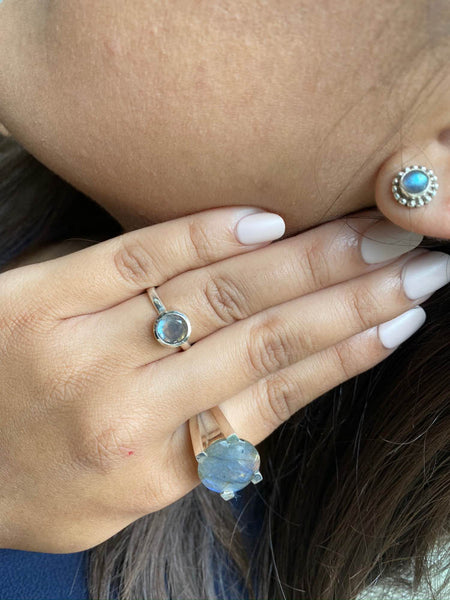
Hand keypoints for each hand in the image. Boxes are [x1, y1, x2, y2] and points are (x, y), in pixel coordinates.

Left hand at [0, 207, 442, 552]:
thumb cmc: (42, 486)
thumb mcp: (131, 494)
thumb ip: (204, 438)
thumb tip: (286, 378)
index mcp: (159, 465)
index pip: (277, 394)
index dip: (349, 352)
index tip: (404, 316)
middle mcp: (129, 409)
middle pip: (264, 338)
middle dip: (352, 295)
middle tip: (416, 261)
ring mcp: (81, 347)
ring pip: (216, 296)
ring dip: (304, 262)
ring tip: (370, 235)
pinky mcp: (40, 297)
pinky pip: (136, 257)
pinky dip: (204, 234)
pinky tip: (268, 220)